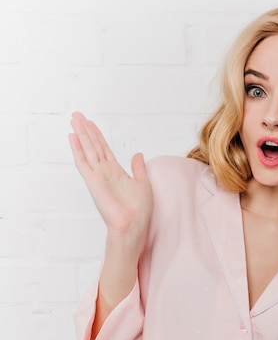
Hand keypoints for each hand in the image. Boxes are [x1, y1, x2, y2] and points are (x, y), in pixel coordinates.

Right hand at [68, 112, 153, 242]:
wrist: (133, 225)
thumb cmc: (139, 210)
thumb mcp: (143, 183)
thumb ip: (138, 168)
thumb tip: (138, 154)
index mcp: (116, 172)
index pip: (104, 149)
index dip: (97, 135)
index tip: (91, 123)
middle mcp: (105, 172)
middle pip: (93, 146)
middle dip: (86, 130)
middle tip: (77, 115)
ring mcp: (97, 176)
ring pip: (87, 150)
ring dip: (81, 134)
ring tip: (74, 120)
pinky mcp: (93, 181)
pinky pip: (83, 162)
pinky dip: (77, 149)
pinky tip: (72, 137)